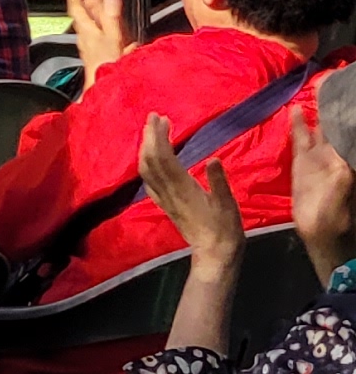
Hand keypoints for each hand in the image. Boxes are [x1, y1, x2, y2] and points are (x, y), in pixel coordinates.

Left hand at [67, 0, 134, 82]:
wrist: (106, 91)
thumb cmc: (105, 66)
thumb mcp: (111, 37)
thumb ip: (110, 16)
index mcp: (85, 29)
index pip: (75, 6)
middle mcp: (85, 37)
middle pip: (84, 16)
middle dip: (90, 5)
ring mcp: (91, 48)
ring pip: (93, 29)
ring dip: (101, 20)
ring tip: (110, 14)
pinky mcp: (99, 58)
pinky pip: (102, 42)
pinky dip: (109, 36)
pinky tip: (121, 41)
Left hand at [140, 113, 245, 277]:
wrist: (214, 256)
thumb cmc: (224, 230)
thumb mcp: (228, 205)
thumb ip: (219, 182)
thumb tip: (213, 158)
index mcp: (182, 187)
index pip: (164, 156)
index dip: (159, 136)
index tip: (161, 118)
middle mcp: (168, 190)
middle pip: (151, 158)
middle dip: (150, 136)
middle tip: (154, 117)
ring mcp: (163, 198)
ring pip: (146, 169)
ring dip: (146, 147)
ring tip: (152, 133)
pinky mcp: (164, 205)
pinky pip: (148, 180)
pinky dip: (145, 164)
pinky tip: (150, 160)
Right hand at [295, 99, 355, 274]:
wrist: (320, 236)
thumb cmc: (334, 220)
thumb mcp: (339, 199)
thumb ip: (340, 179)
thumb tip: (342, 158)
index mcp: (345, 162)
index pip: (347, 133)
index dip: (346, 115)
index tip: (345, 93)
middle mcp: (334, 155)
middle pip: (336, 126)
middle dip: (335, 107)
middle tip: (333, 81)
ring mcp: (318, 158)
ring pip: (320, 128)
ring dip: (319, 111)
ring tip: (316, 86)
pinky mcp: (302, 162)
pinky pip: (300, 137)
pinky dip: (298, 123)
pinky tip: (296, 109)